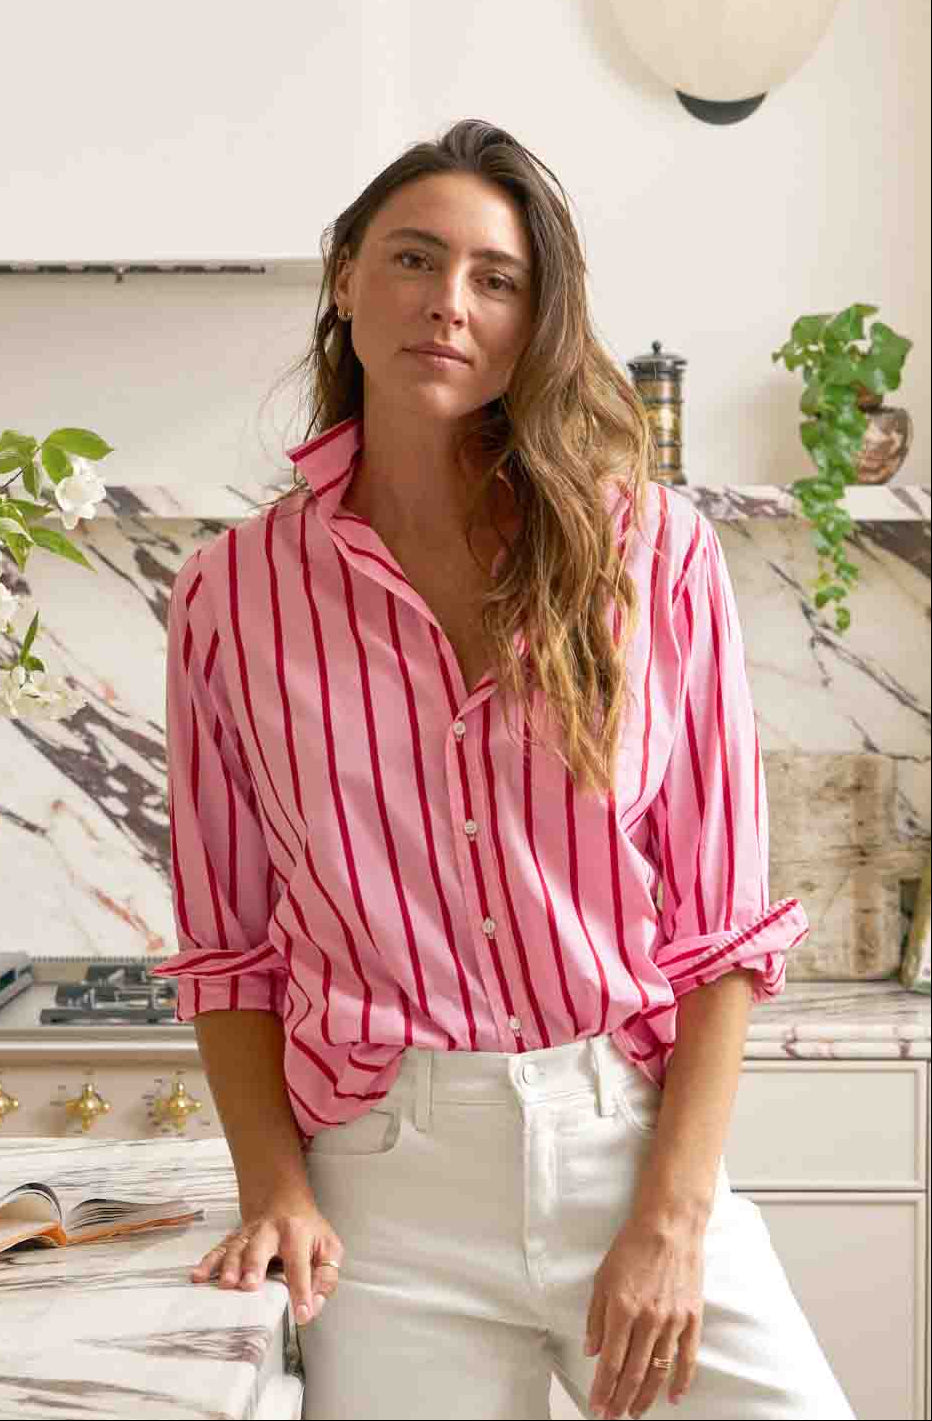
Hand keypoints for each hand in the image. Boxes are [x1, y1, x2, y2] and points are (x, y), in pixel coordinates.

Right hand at [190, 1188, 344, 1325]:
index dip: (302, 1291)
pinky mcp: (234, 1238)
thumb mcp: (328, 1249)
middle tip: (249, 1285)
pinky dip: (208, 1263)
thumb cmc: (308, 1231)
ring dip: (230, 1265)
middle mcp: (271, 1231)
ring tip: (226, 1284)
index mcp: (297, 1234)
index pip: (300, 1266)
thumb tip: (313, 1307)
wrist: (284, 1201)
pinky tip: (198, 1277)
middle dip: (254, 1265)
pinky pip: (219, 1250)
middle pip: (261, 1247)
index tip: (302, 1315)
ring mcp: (249, 1234)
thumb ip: (326, 1279)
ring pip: (237, 1248)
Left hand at [583, 1212, 703, 1418]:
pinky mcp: (692, 1318)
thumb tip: (592, 1351)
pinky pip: (687, 1358)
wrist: (669, 1225)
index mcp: (622, 1310)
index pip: (610, 1362)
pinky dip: (681, 1381)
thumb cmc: (632, 1246)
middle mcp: (648, 1320)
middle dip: (621, 1400)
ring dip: (646, 1397)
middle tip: (613, 1416)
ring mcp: (673, 1321)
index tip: (597, 1407)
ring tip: (636, 1412)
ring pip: (658, 1371)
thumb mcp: (602, 1278)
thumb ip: (596, 1317)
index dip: (602, 1389)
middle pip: (633, 1373)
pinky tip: (673, 1397)